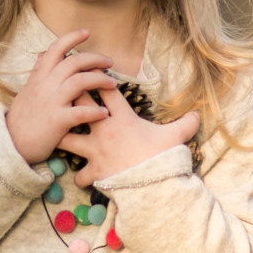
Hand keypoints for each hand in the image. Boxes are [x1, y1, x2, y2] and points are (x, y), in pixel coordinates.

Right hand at [5, 29, 118, 164]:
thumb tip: (42, 55)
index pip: (56, 49)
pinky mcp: (57, 121)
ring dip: (100, 80)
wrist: (10, 144)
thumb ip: (37, 72)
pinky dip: (95, 111)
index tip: (86, 32)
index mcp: (39, 77)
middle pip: (74, 62)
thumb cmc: (21, 118)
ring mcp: (51, 102)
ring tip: (112, 84)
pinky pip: (80, 113)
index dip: (72, 37)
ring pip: (80, 82)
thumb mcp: (26, 90)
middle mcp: (46, 85)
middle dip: (95, 58)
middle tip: (109, 62)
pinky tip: (104, 113)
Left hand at [61, 89, 200, 187]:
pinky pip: (80, 175)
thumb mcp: (176, 137)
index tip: (88, 67)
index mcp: (123, 118)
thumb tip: (197, 114)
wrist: (153, 185)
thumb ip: (186, 124)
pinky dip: (80, 177)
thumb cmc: (163, 157)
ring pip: (67, 139)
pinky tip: (79, 177)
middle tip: (62, 91)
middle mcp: (104, 131)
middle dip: (69, 96)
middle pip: (79, 106)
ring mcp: (96, 152)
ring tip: (55, 134)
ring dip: (61, 137)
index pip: (106, 89)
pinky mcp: (95, 172)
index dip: (96, 76)